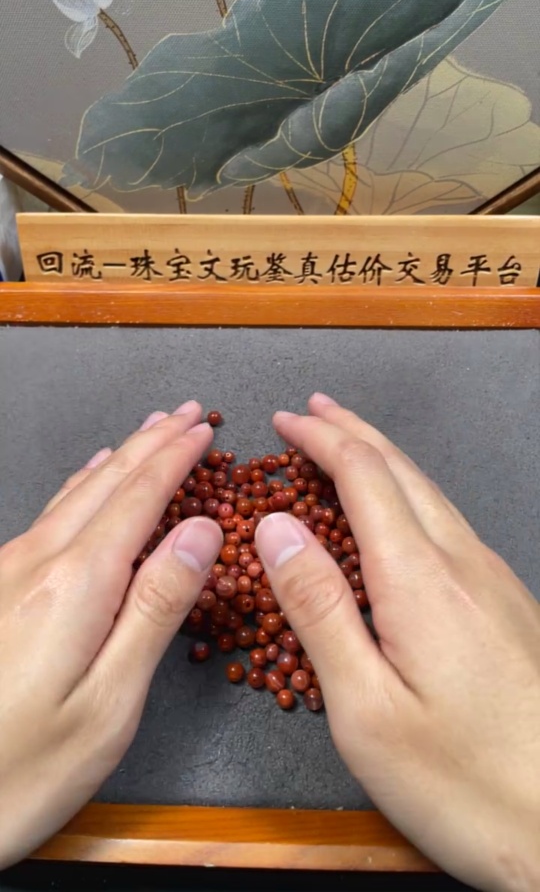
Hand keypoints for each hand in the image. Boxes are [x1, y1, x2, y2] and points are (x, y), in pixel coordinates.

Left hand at [0, 402, 221, 868]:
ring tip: (150, 432)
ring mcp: (9, 573)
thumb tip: (201, 530)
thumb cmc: (30, 767)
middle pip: (106, 484)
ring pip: (76, 494)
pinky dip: (84, 485)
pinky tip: (88, 480)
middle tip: (188, 413)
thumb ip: (157, 606)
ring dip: (121, 457)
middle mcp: (37, 564)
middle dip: (152, 443)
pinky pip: (51, 514)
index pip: (138, 499)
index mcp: (76, 585)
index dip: (175, 459)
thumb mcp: (112, 699)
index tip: (205, 430)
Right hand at [255, 394, 539, 891]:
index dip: (322, 440)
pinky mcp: (509, 607)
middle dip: (354, 433)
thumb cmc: (459, 782)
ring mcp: (495, 583)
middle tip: (314, 412)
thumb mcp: (364, 707)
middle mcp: (465, 566)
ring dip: (384, 461)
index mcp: (421, 581)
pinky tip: (399, 519)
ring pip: (432, 495)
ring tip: (348, 447)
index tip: (286, 421)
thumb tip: (276, 527)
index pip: (364, 477)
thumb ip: (318, 608)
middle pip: (404, 471)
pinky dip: (410, 499)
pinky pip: (451, 528)